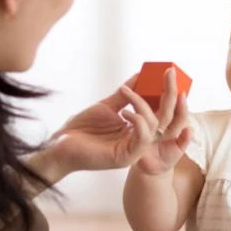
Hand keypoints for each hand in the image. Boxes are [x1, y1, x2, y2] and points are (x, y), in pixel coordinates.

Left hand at [47, 71, 184, 173]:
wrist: (61, 144)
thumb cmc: (82, 128)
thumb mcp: (108, 106)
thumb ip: (126, 94)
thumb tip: (141, 75)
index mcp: (138, 130)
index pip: (161, 112)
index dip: (168, 93)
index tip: (169, 73)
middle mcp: (139, 140)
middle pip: (165, 118)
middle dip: (169, 94)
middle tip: (169, 73)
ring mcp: (134, 150)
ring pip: (154, 126)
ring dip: (142, 105)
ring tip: (126, 93)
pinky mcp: (126, 158)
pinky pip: (142, 138)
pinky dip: (137, 121)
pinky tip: (125, 112)